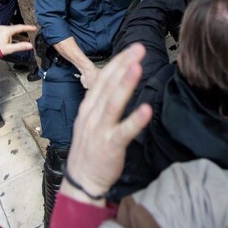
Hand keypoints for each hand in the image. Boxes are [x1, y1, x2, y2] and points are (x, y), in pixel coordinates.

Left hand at [0, 25, 35, 55]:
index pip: (21, 27)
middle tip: (31, 34)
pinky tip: (16, 41)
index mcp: (7, 30)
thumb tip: (30, 46)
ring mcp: (0, 30)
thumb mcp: (10, 49)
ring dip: (19, 36)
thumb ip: (21, 46)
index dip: (28, 28)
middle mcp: (4, 28)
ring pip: (13, 32)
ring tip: (25, 40)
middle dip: (24, 32)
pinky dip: (14, 37)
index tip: (34, 28)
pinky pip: (8, 33)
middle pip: (17, 29)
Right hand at [63, 43, 152, 204]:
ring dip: (125, 84)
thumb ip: (101, 102)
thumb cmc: (90, 149)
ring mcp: (99, 130)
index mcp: (88, 107)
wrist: (81, 180)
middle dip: (123, 64)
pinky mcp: (109, 147)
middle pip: (108, 85)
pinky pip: (123, 132)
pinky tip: (146, 110)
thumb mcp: (90, 120)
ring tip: (137, 67)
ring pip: (113, 103)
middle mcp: (92, 115)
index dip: (118, 62)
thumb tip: (116, 83)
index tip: (132, 49)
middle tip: (138, 48)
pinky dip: (134, 121)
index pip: (103, 79)